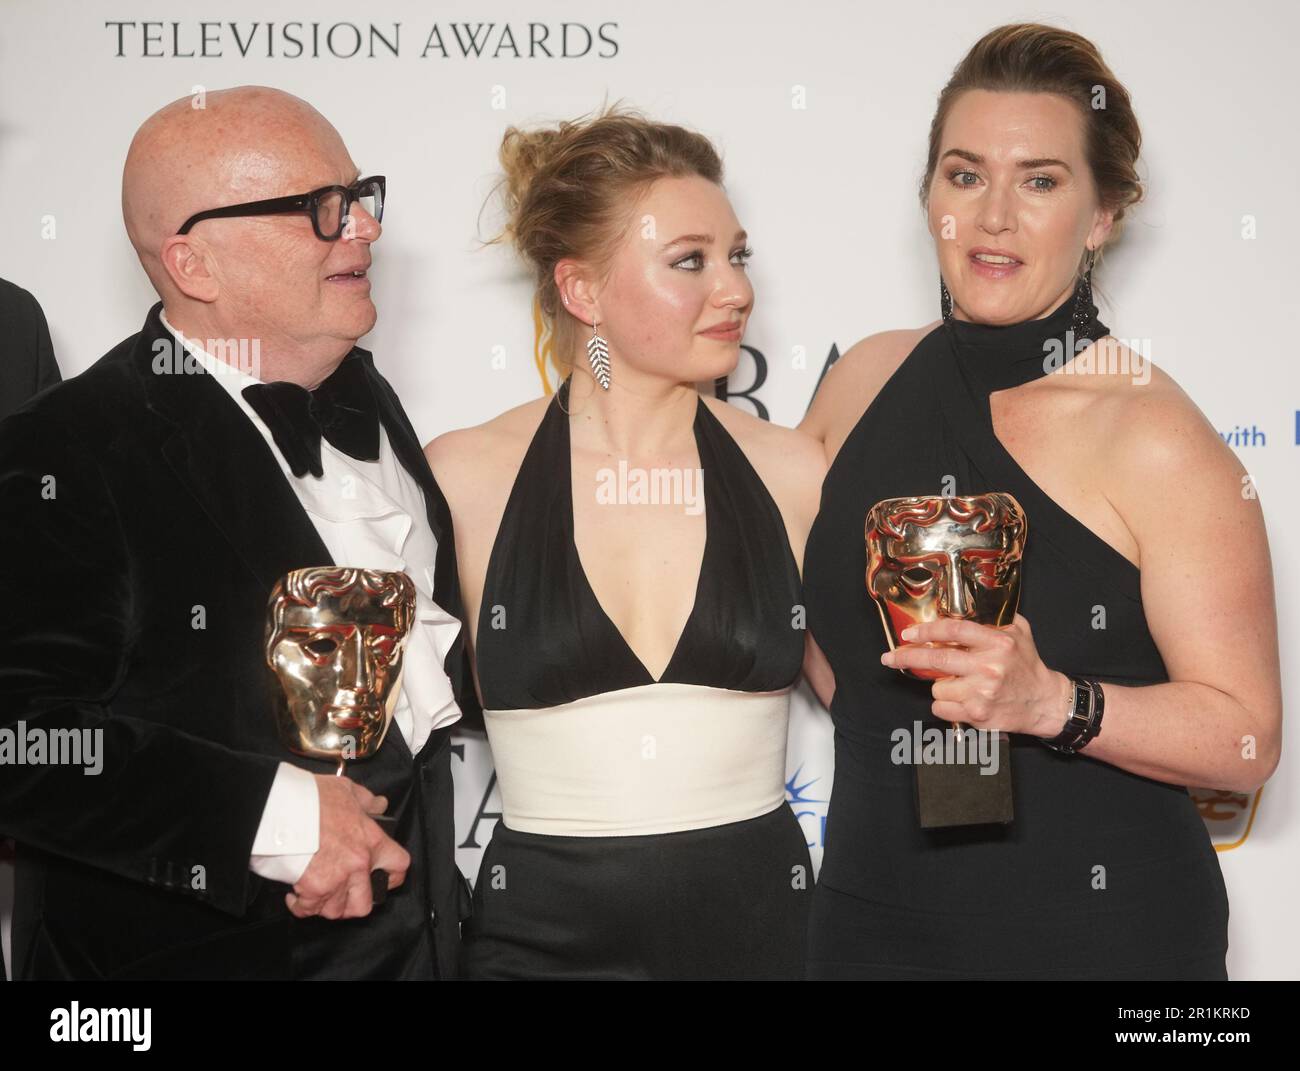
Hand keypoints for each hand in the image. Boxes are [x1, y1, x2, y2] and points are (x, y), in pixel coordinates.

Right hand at [285, 776, 408, 920]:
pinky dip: (302, 906)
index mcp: (371, 841)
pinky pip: (308, 910)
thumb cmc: (314, 798)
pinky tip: (296, 895)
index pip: (399, 866)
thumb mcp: (347, 790)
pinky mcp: (311, 890)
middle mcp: (357, 865)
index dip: (392, 874)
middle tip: (345, 893)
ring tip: (321, 893)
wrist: (283, 808)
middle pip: (365, 903)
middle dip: (354, 901)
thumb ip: (366, 801)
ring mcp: (335, 880)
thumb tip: (379, 805)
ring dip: (327, 904)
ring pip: (337, 911)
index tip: (383, 876)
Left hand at [879, 613, 1071, 736]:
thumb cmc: (1027, 665)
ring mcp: (982, 693)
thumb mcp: (1018, 632)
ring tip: (960, 684)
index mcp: (997, 642)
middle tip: (889, 657)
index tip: (908, 633)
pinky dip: (944, 704)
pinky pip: (940, 707)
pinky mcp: (977, 714)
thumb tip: (962, 606)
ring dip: (940, 685)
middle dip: (907, 657)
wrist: (1043, 702)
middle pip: (936, 659)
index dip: (926, 630)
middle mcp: (989, 667)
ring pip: (937, 686)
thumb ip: (993, 618)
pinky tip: (961, 700)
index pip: (953, 630)